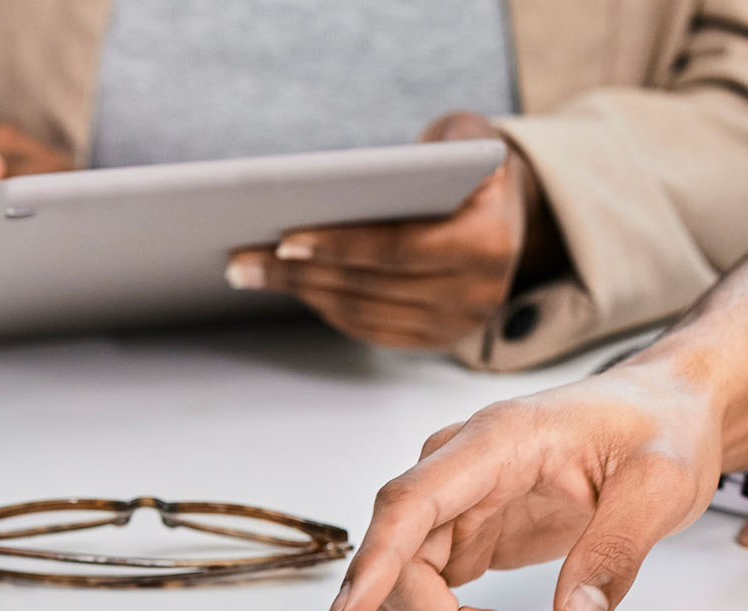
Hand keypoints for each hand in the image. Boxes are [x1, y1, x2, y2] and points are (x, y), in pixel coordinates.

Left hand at [225, 112, 558, 350]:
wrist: (505, 206)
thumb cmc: (468, 162)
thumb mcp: (460, 135)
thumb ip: (420, 150)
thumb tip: (335, 181)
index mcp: (490, 241)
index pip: (401, 249)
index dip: (340, 246)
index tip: (284, 239)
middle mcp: (480, 293)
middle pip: (372, 286)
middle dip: (300, 273)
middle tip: (241, 258)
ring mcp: (459, 323)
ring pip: (363, 312)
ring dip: (301, 292)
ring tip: (249, 270)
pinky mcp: (436, 338)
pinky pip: (368, 328)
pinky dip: (323, 305)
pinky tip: (287, 286)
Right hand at [325, 362, 721, 610]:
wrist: (665, 413)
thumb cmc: (659, 429)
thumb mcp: (660, 486)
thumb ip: (616, 552)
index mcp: (496, 441)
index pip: (410, 502)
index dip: (373, 562)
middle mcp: (458, 471)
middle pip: (397, 558)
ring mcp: (455, 505)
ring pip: (401, 584)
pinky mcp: (464, 536)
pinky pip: (426, 594)